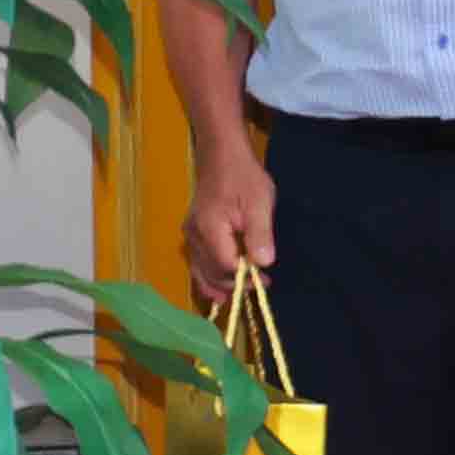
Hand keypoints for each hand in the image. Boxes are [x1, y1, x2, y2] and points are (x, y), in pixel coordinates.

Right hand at [184, 142, 277, 301]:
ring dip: (218, 284)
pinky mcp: (192, 232)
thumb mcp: (259, 203)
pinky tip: (216, 288)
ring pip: (199, 269)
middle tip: (260, 286)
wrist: (222, 157)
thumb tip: (263, 263)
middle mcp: (193, 235)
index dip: (244, 276)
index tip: (265, 280)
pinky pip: (196, 260)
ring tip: (235, 296)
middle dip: (232, 283)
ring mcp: (190, 234)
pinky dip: (206, 275)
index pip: (224, 264)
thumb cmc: (243, 178)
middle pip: (210, 271)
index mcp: (209, 228)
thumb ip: (260, 233)